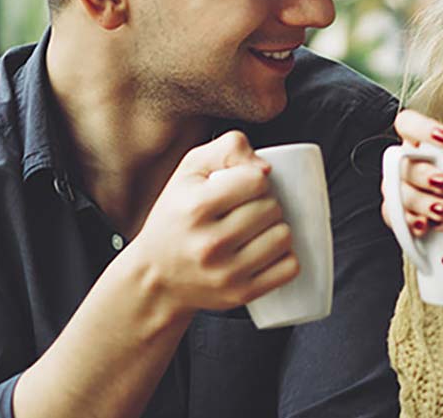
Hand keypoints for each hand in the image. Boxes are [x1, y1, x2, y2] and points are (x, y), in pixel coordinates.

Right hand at [125, 131, 298, 316]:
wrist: (154, 277)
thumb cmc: (176, 216)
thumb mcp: (191, 170)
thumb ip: (229, 148)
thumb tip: (267, 168)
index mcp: (194, 208)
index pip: (257, 180)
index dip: (255, 179)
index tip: (241, 187)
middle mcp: (209, 243)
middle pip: (272, 208)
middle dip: (266, 203)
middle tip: (247, 210)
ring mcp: (225, 274)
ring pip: (284, 237)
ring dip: (277, 229)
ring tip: (256, 230)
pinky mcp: (239, 295)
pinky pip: (289, 267)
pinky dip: (285, 257)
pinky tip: (266, 251)